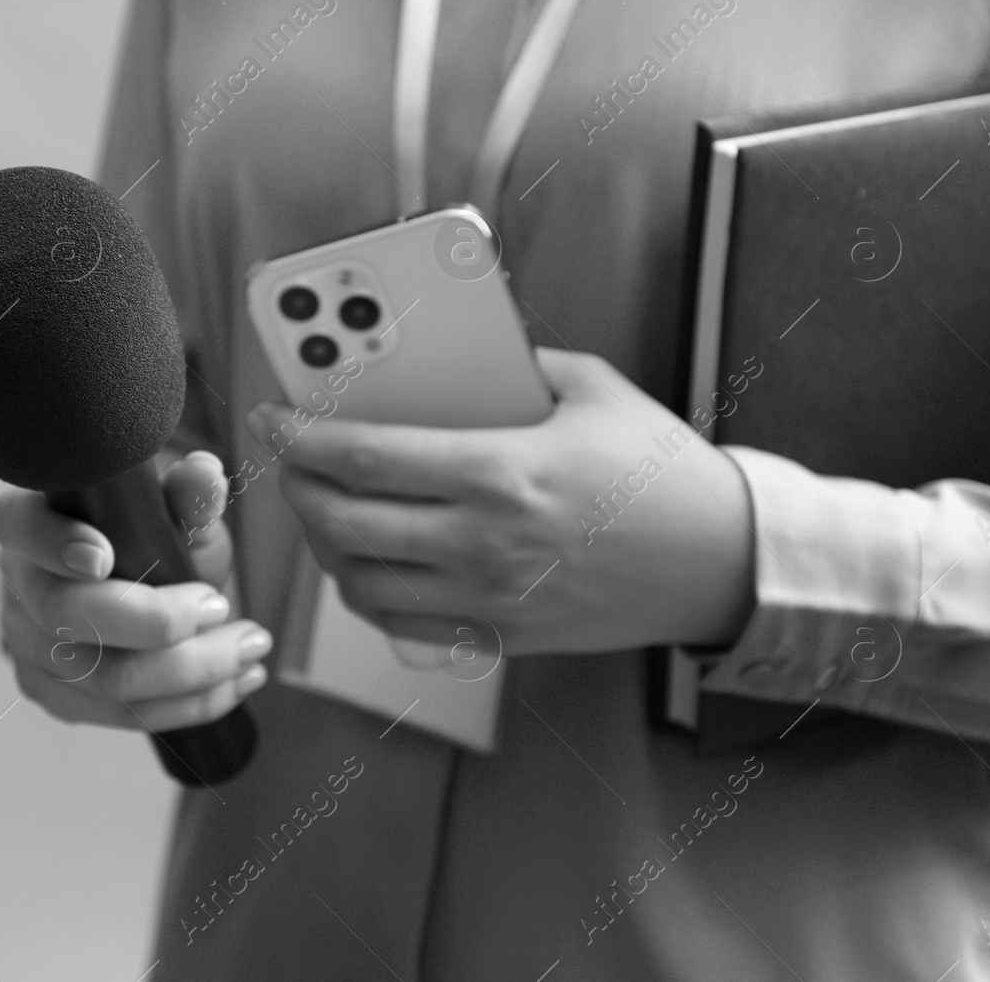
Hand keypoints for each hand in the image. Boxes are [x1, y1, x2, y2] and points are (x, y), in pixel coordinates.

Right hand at [0, 450, 270, 731]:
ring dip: (191, 671)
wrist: (152, 589)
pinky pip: (121, 715)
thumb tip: (205, 476)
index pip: (19, 526)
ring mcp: (29, 649)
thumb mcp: (175, 510)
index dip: (52, 543)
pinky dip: (188, 704)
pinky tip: (235, 683)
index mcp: (30, 521)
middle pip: (66, 616)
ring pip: (102, 678)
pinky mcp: (57, 696)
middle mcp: (19, 587)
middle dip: (155, 621)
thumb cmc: (153, 539)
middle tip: (223, 608)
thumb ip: (188, 492)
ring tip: (251, 648)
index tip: (103, 555)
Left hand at [252, 348, 755, 656]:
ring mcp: (486, 599)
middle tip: (287, 459)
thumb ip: (514, 363)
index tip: (270, 416)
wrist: (720, 563)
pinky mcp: (498, 637)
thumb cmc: (660, 470)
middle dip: (294, 486)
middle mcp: (482, 543)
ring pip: (359, 582)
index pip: (364, 457)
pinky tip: (364, 559)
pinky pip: (399, 625)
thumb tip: (448, 353)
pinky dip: (364, 591)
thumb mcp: (593, 389)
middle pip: (343, 522)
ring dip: (323, 542)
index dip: (299, 437)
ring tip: (321, 506)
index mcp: (501, 471)